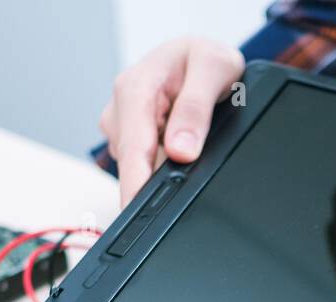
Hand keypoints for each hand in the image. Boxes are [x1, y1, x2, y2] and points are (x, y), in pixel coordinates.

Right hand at [100, 38, 244, 205]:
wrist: (199, 58)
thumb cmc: (204, 59)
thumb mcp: (214, 69)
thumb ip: (195, 109)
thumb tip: (181, 151)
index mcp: (136, 87)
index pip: (133, 148)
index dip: (135, 184)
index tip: (139, 210)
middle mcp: (121, 108)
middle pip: (133, 164)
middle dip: (159, 177)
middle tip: (192, 170)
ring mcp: (123, 126)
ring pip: (139, 168)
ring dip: (165, 169)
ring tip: (190, 144)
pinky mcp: (130, 139)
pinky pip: (145, 166)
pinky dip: (164, 166)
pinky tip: (179, 149)